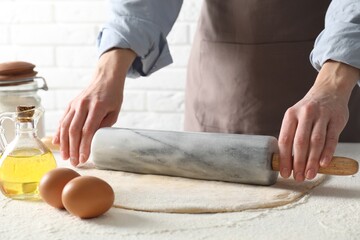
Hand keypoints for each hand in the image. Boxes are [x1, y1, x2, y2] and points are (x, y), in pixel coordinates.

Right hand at [53, 48, 135, 165]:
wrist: (105, 78)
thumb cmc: (113, 96)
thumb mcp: (115, 111)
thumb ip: (105, 125)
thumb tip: (93, 140)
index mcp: (97, 107)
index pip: (88, 130)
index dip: (84, 146)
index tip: (84, 158)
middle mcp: (83, 105)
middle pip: (74, 130)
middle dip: (73, 149)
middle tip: (74, 162)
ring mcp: (75, 104)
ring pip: (65, 126)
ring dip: (64, 143)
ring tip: (65, 157)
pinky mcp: (71, 104)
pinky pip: (63, 120)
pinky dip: (59, 132)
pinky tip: (57, 143)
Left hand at [278, 61, 359, 181]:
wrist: (329, 91)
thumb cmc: (309, 111)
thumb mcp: (296, 117)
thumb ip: (292, 136)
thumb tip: (287, 162)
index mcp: (290, 115)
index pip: (285, 140)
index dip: (284, 158)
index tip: (284, 172)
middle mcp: (304, 114)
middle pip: (300, 142)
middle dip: (298, 162)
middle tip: (298, 177)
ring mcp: (321, 116)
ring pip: (315, 141)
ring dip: (312, 161)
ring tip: (309, 175)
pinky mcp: (336, 119)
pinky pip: (331, 138)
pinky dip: (327, 152)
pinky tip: (323, 164)